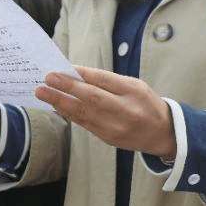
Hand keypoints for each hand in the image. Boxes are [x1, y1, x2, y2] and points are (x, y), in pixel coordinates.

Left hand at [36, 66, 175, 159]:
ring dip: (60, 102)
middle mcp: (125, 110)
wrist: (162, 133)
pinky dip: (68, 113)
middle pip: (92, 98)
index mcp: (133, 91)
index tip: (62, 68)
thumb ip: (107, 81)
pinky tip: (56, 105)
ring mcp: (115, 126)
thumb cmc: (144, 103)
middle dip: (67, 88)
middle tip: (47, 79)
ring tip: (43, 93)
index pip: (104, 80)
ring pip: (84, 113)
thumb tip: (76, 74)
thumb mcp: (133, 86)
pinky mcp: (107, 138)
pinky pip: (84, 123)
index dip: (81, 74)